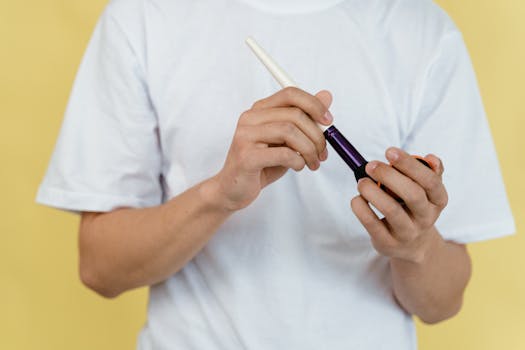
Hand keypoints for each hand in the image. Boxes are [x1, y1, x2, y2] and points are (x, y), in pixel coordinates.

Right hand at [213, 87, 332, 210]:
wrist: (233, 189)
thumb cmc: (261, 165)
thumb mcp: (287, 141)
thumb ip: (305, 119)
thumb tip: (326, 96)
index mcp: (260, 110)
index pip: (290, 94)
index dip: (314, 104)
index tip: (328, 121)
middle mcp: (250, 118)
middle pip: (294, 114)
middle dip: (317, 135)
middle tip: (323, 152)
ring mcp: (246, 136)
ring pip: (290, 132)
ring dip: (309, 150)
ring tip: (312, 162)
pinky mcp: (246, 156)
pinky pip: (283, 153)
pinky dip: (297, 161)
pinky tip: (297, 166)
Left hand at [350, 147, 447, 262]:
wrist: (413, 246)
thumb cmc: (415, 208)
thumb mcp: (427, 192)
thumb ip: (430, 172)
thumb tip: (430, 158)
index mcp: (438, 200)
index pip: (430, 181)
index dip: (410, 165)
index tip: (390, 151)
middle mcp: (426, 218)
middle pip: (413, 194)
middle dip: (389, 176)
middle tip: (371, 165)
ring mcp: (407, 233)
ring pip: (392, 210)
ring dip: (373, 192)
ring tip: (362, 182)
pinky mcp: (388, 243)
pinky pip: (373, 224)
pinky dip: (361, 209)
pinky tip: (357, 199)